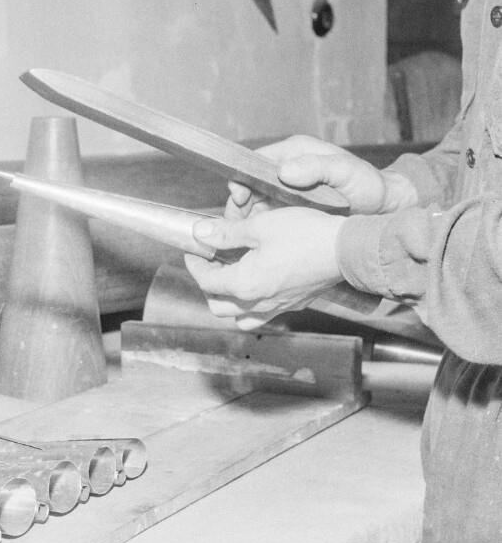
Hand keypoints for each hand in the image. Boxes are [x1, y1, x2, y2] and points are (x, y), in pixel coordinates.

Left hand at [185, 207, 345, 329]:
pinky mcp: (293, 305)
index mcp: (245, 284)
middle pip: (218, 306)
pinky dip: (251, 306)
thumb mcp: (260, 226)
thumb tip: (200, 233)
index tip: (195, 249)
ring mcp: (277, 307)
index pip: (206, 281)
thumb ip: (226, 233)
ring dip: (228, 301)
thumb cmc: (306, 235)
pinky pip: (263, 315)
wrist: (348, 249)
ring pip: (239, 317)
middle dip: (208, 285)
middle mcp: (258, 303)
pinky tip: (256, 283)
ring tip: (230, 276)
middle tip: (210, 262)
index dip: (195, 263)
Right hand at [226, 135, 417, 219]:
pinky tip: (255, 242)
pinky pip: (265, 216)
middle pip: (250, 183)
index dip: (243, 178)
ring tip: (241, 236)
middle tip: (235, 224)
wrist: (382, 208)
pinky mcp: (288, 208)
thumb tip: (285, 170)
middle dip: (240, 203)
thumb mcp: (346, 172)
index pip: (256, 160)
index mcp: (295, 151)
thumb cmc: (368, 186)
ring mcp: (286, 189)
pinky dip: (257, 228)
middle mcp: (286, 168)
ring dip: (246, 218)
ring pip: (254, 202)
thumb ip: (317, 167)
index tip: (239, 197)